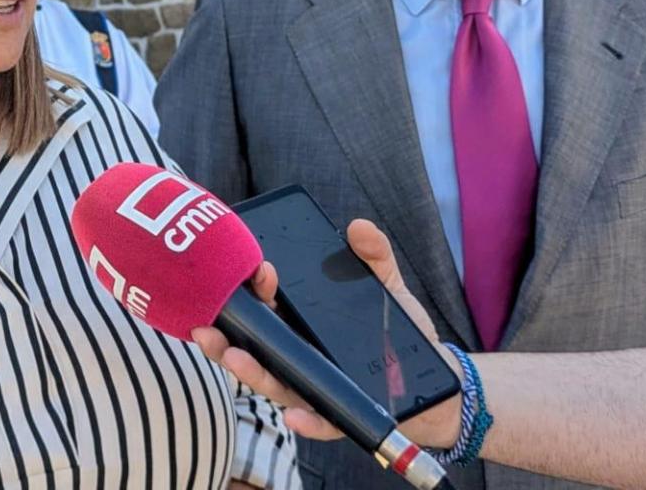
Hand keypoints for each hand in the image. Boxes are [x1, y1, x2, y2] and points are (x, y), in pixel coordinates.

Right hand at [192, 219, 461, 448]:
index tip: (262, 270)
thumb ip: (374, 256)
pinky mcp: (339, 415)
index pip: (267, 306)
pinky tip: (294, 415)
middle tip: (210, 325)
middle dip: (226, 338)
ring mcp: (314, 385)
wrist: (436, 382)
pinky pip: (318, 420)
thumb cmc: (401, 334)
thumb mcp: (388, 287)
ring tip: (235, 359)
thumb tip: (358, 226)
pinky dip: (305, 420)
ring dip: (250, 373)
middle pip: (254, 347)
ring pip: (272, 382)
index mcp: (302, 323)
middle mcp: (300, 354)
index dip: (256, 290)